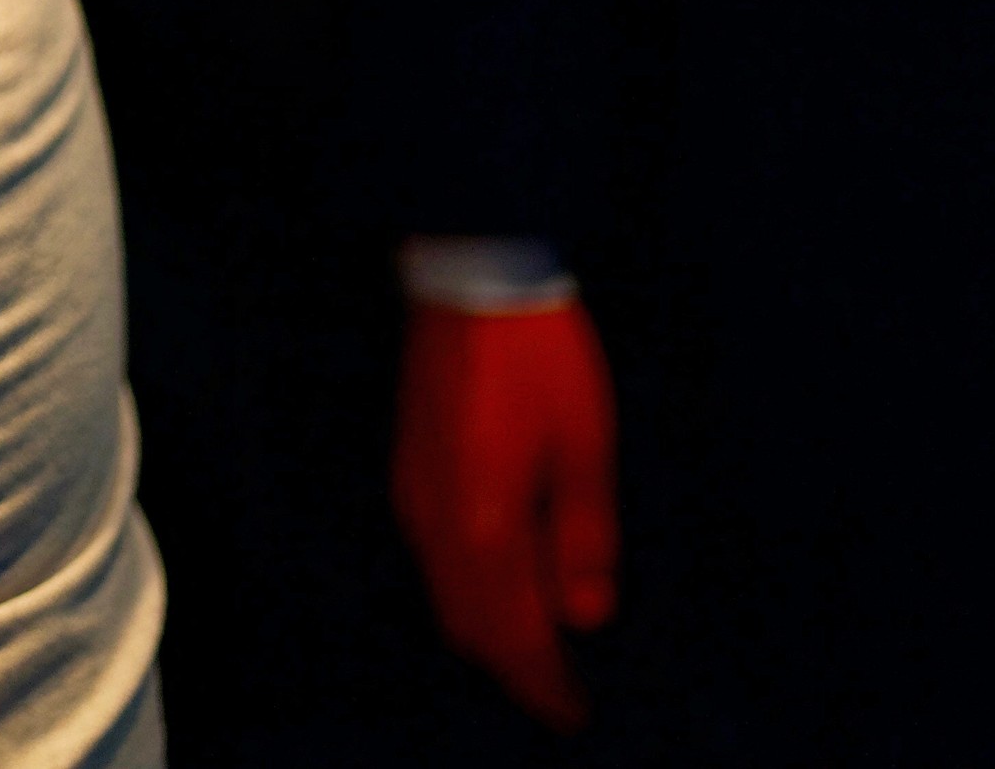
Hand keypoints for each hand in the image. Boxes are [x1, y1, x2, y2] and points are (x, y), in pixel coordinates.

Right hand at [393, 296, 617, 729]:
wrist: (472, 282)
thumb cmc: (539, 362)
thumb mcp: (586, 450)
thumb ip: (584, 539)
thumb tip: (586, 615)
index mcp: (482, 524)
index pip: (512, 632)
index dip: (544, 682)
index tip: (575, 712)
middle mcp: (434, 521)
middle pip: (468, 624)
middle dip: (513, 666)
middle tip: (559, 691)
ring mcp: (413, 494)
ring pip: (445, 592)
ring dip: (489, 629)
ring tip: (537, 645)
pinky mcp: (409, 469)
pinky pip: (434, 557)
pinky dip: (469, 589)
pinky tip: (502, 578)